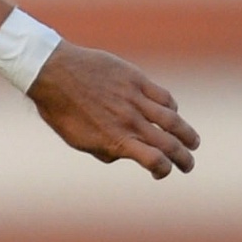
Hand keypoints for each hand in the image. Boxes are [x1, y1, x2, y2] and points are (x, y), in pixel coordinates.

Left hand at [27, 42, 200, 178]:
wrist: (49, 70)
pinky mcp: (135, 79)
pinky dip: (172, 107)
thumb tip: (124, 155)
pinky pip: (163, 96)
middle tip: (187, 164)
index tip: (160, 171)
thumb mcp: (77, 139)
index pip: (155, 161)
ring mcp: (134, 99)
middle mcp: (130, 121)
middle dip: (184, 159)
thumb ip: (104, 151)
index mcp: (116, 140)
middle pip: (170, 145)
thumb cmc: (58, 108)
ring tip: (192, 142)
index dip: (164, 170)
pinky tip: (171, 112)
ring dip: (188, 135)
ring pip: (174, 120)